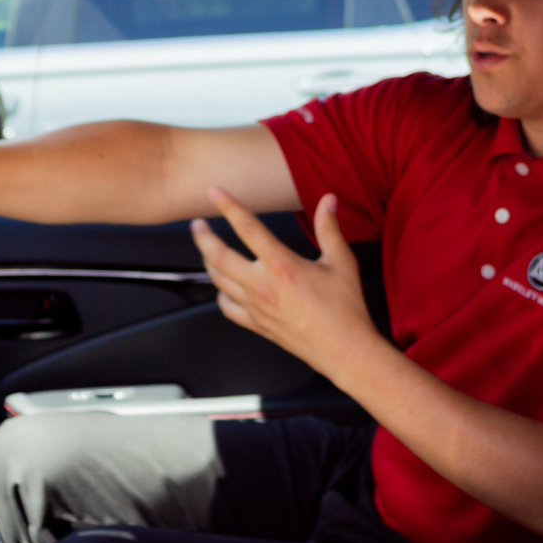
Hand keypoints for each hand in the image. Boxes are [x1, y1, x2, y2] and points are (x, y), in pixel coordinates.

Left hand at [190, 187, 378, 378]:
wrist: (343, 349)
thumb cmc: (344, 309)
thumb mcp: (341, 261)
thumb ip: (329, 228)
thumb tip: (328, 201)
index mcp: (282, 266)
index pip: (248, 229)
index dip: (229, 207)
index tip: (215, 192)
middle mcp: (263, 286)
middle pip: (219, 257)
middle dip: (203, 238)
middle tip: (197, 225)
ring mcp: (256, 307)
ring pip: (218, 281)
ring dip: (207, 262)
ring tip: (206, 249)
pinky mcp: (257, 325)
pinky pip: (227, 307)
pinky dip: (220, 293)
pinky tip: (223, 286)